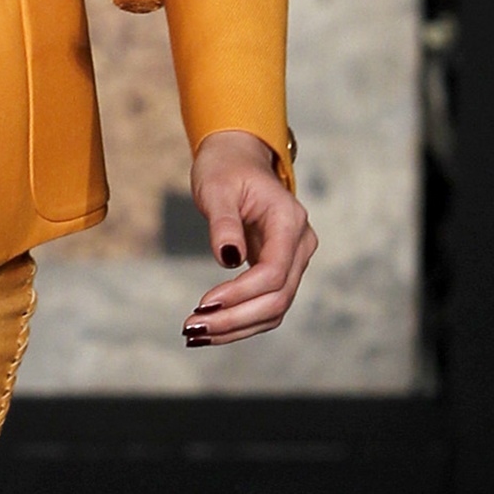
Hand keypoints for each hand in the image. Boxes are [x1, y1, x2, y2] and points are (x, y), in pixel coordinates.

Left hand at [183, 130, 316, 346]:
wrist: (237, 160)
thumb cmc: (225, 169)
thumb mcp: (217, 188)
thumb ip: (224, 224)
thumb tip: (229, 259)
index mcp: (289, 221)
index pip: (274, 271)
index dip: (241, 293)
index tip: (204, 303)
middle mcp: (300, 244)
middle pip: (277, 297)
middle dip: (235, 318)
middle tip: (193, 328)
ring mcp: (294, 259)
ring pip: (275, 308)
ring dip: (237, 327)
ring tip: (196, 333)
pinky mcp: (280, 271)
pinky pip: (265, 304)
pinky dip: (239, 321)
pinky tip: (210, 328)